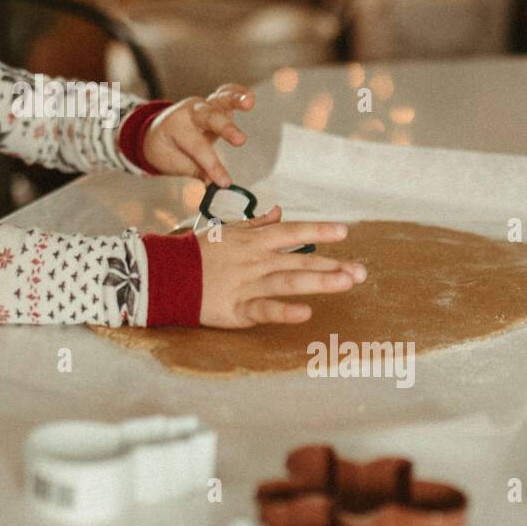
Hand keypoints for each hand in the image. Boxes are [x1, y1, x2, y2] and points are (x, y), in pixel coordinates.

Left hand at [142, 83, 254, 185]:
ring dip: (235, 100)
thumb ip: (196, 171)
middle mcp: (189, 112)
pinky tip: (250, 97)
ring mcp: (202, 105)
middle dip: (225, 129)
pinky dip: (238, 92)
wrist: (156, 133)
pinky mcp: (213, 102)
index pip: (197, 146)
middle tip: (240, 141)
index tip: (224, 182)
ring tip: (249, 102)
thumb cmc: (165, 149)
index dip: (212, 165)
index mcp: (175, 127)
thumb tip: (215, 183)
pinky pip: (225, 93)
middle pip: (208, 118)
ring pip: (219, 99)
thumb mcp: (173, 163)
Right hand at [196, 209, 367, 327]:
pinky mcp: (237, 309)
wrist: (164, 275)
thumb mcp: (227, 230)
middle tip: (362, 272)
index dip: (317, 231)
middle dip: (332, 265)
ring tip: (347, 283)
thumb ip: (257, 224)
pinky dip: (284, 311)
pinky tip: (306, 313)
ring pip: (288, 281)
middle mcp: (255, 260)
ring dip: (319, 281)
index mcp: (253, 241)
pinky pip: (264, 309)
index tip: (343, 232)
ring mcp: (247, 284)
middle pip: (299, 261)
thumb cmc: (198, 253)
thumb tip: (279, 212)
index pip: (291, 232)